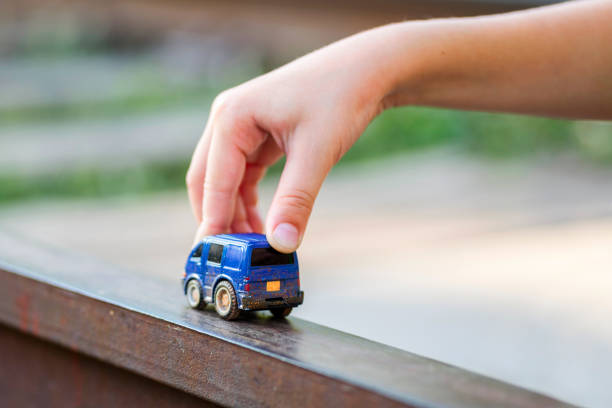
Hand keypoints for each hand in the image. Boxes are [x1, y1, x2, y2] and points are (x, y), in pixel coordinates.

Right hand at [186, 28, 393, 251]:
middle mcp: (228, 119)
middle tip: (231, 258)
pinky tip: (262, 225)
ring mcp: (241, 126)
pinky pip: (243, 175)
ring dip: (235, 214)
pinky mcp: (257, 134)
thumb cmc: (340, 98)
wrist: (365, 69)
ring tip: (253, 247)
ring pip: (224, 182)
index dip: (213, 222)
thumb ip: (296, 200)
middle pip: (207, 182)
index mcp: (232, 117)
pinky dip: (249, 201)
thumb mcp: (317, 152)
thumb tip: (282, 244)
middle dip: (219, 220)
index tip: (215, 257)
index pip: (212, 182)